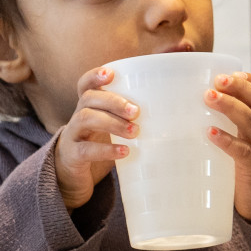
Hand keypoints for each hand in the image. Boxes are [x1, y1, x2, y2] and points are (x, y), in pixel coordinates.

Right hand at [54, 66, 136, 209]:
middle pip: (89, 98)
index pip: (85, 84)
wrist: (72, 176)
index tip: (110, 73)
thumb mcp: (112, 127)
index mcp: (89, 106)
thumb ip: (133, 117)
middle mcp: (78, 116)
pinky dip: (106, 149)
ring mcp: (73, 135)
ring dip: (112, 122)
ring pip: (86, 119)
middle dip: (113, 101)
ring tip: (134, 132)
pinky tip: (124, 152)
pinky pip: (85, 150)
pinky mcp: (72, 156)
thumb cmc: (99, 144)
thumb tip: (177, 108)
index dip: (95, 75)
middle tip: (136, 111)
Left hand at [204, 71, 250, 246]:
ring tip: (210, 97)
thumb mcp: (236, 150)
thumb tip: (176, 120)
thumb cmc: (240, 178)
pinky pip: (243, 153)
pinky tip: (211, 133)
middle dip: (240, 87)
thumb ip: (217, 134)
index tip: (231, 71)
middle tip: (218, 79)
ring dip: (231, 107)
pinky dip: (228, 141)